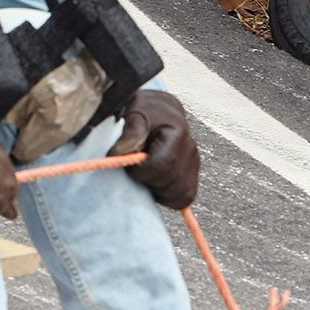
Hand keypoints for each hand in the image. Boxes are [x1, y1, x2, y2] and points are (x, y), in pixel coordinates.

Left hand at [111, 90, 200, 208]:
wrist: (160, 111)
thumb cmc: (146, 112)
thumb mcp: (134, 115)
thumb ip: (128, 135)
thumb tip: (116, 156)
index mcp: (177, 132)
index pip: (162, 165)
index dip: (141, 171)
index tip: (129, 166)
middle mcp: (190, 150)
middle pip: (169, 182)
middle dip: (148, 181)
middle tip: (137, 169)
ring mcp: (194, 164)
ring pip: (178, 194)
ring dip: (158, 191)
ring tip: (146, 175)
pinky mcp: (192, 175)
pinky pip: (184, 197)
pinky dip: (168, 197)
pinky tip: (156, 184)